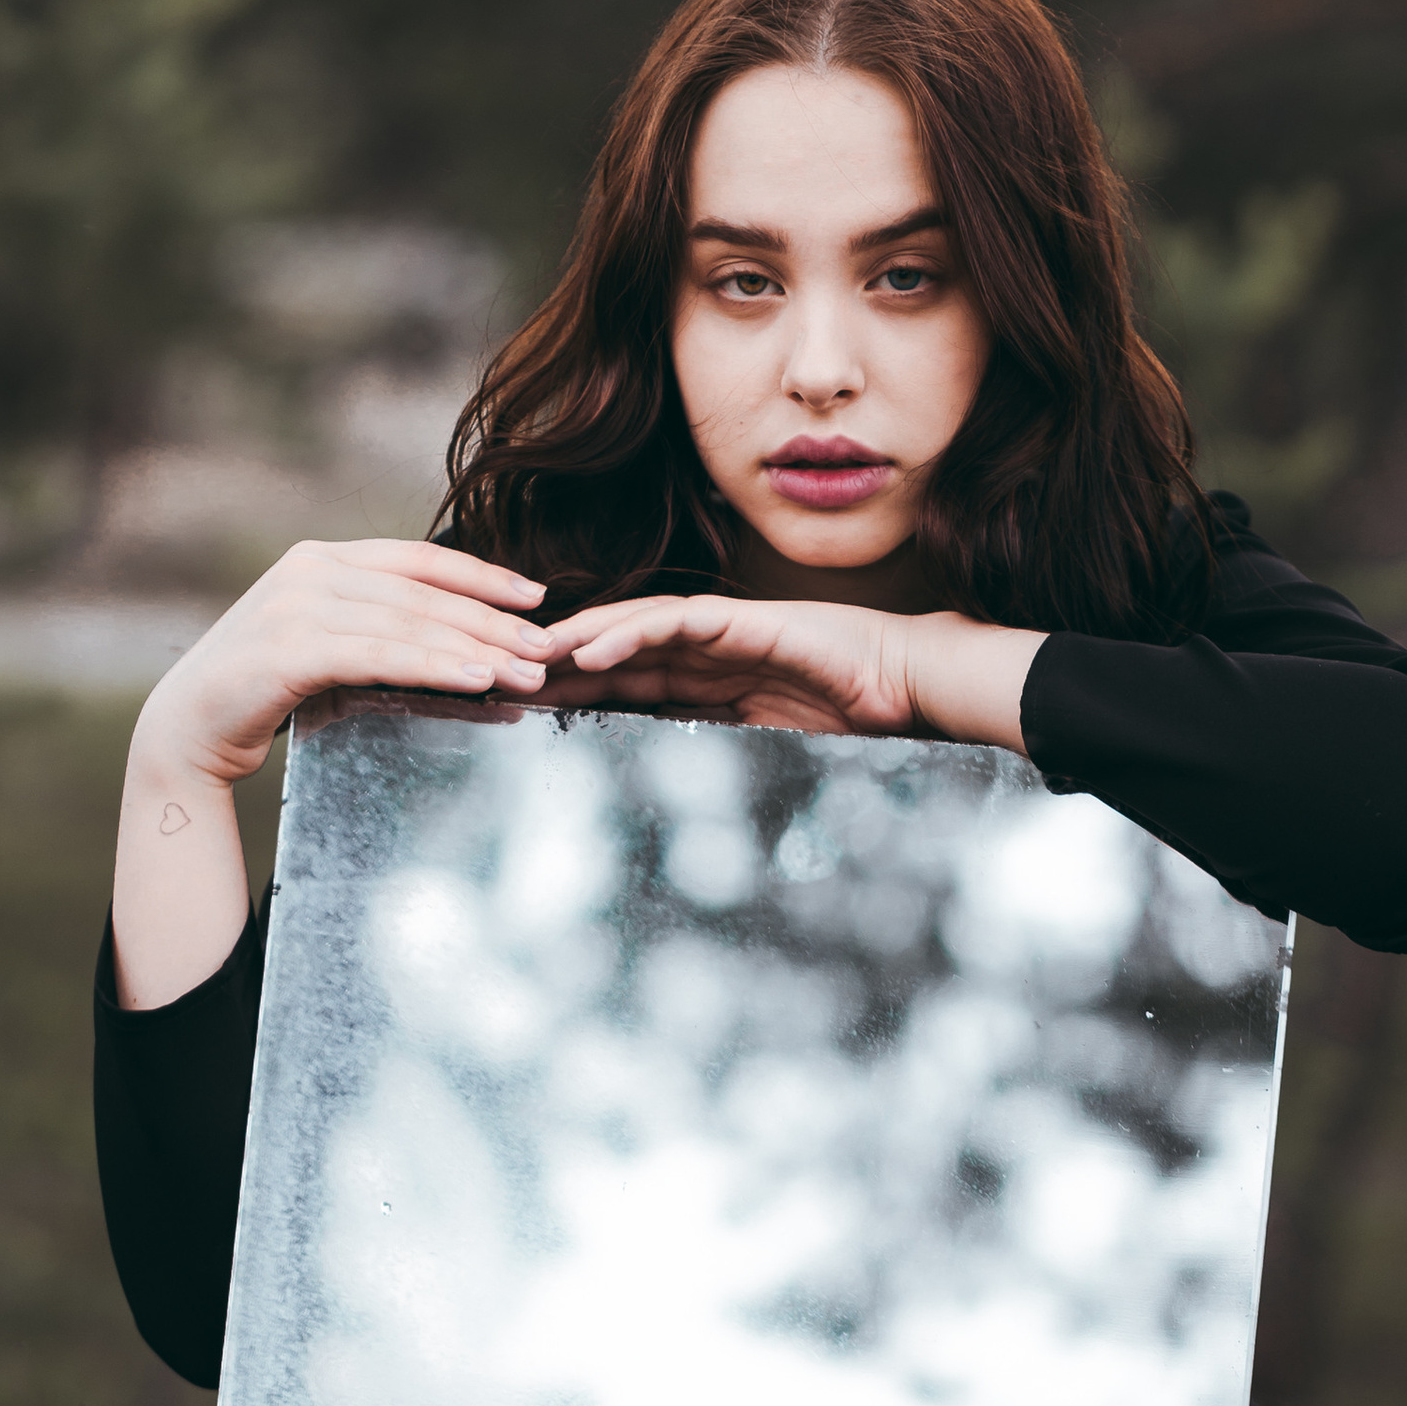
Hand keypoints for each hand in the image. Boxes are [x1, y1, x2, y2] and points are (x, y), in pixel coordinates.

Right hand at [112, 539, 548, 1007]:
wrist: (186, 731)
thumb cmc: (266, 694)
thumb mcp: (331, 650)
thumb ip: (384, 636)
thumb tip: (473, 650)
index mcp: (323, 559)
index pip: (417, 559)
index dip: (481, 575)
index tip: (536, 596)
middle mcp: (309, 570)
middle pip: (422, 593)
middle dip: (492, 621)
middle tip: (547, 647)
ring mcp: (294, 606)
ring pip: (407, 623)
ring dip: (476, 647)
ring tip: (526, 672)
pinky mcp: (287, 650)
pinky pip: (377, 655)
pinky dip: (433, 665)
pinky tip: (475, 680)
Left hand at [537, 593, 1044, 751]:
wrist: (911, 687)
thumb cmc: (852, 719)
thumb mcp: (767, 746)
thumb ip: (717, 750)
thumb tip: (661, 787)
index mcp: (709, 683)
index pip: (627, 685)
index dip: (574, 693)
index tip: (520, 709)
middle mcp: (706, 651)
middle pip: (615, 653)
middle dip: (558, 664)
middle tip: (495, 675)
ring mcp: (724, 630)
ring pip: (633, 627)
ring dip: (579, 639)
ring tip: (529, 655)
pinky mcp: (745, 618)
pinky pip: (677, 620)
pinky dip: (632, 628)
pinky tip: (592, 643)